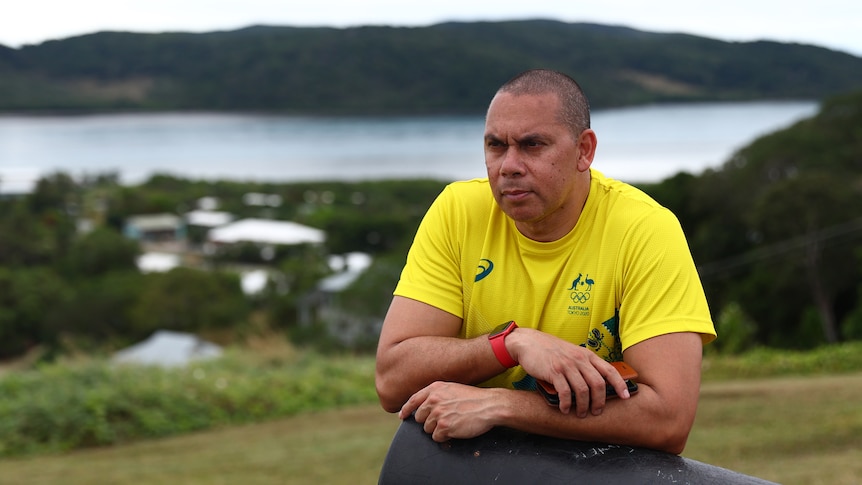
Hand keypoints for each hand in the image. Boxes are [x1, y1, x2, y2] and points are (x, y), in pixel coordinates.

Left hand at [398, 381, 501, 441]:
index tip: (403, 416)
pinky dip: (444, 437)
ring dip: (438, 429)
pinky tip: (454, 430)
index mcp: (434, 389)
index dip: (406, 410)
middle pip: (419, 418)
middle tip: (444, 420)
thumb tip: (423, 406)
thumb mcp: (451, 389)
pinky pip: (436, 437)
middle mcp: (434, 400)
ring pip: (427, 429)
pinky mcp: (444, 426)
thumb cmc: (474, 398)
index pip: (413, 400)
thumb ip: (436, 395)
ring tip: (452, 423)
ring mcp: (438, 413)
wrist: (489, 405)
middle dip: (429, 421)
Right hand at [507, 328, 630, 416]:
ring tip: (581, 413)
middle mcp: (579, 359)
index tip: (625, 396)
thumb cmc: (550, 350)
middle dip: (600, 401)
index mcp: (587, 355)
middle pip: (598, 384)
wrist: (528, 342)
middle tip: (596, 412)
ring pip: (582, 390)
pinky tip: (565, 409)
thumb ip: (584, 364)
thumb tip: (597, 383)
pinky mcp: (554, 372)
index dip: (619, 384)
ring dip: (583, 406)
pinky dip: (566, 404)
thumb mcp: (572, 353)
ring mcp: (567, 365)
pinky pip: (565, 392)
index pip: (609, 370)